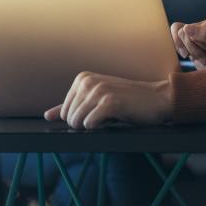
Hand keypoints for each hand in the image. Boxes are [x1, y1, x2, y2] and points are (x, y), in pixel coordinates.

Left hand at [44, 72, 172, 128]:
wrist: (158, 99)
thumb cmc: (128, 101)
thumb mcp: (97, 100)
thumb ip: (72, 107)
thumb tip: (47, 116)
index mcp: (82, 78)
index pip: (64, 111)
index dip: (82, 119)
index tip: (100, 111)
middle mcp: (88, 81)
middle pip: (70, 118)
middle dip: (87, 123)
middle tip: (108, 114)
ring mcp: (98, 91)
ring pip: (78, 122)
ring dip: (95, 126)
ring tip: (112, 115)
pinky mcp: (109, 102)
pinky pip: (90, 125)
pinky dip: (101, 127)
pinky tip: (115, 117)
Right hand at [171, 15, 205, 69]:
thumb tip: (186, 27)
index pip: (196, 28)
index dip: (201, 45)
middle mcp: (205, 24)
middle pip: (184, 31)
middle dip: (195, 49)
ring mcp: (196, 34)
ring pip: (179, 36)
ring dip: (191, 52)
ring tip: (204, 59)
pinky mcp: (190, 43)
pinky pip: (176, 40)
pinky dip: (182, 50)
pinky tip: (191, 57)